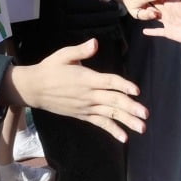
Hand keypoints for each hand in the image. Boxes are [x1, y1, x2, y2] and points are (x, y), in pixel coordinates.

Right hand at [3, 39, 147, 141]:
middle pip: (113, 101)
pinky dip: (112, 130)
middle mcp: (88, 95)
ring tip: (142, 128)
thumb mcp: (63, 55)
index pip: (108, 82)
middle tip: (145, 114)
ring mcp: (86, 107)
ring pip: (110, 114)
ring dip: (127, 121)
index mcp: (86, 78)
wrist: (34, 89)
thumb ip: (81, 51)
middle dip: (131, 108)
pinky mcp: (83, 115)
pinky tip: (124, 138)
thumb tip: (95, 43)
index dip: (123, 85)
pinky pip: (100, 123)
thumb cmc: (50, 68)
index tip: (136, 90)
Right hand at [142, 0, 180, 45]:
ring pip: (153, 16)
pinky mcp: (169, 32)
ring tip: (136, 10)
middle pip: (154, 4)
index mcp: (172, 2)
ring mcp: (168, 22)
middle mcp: (168, 11)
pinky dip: (151, 31)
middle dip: (146, 0)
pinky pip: (158, 31)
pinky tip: (144, 31)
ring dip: (146, 13)